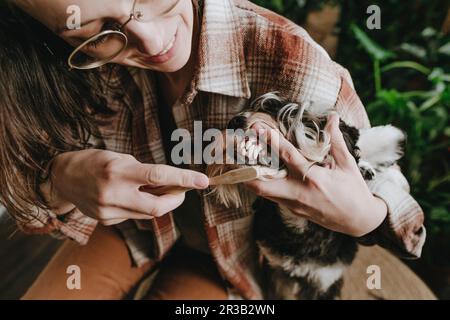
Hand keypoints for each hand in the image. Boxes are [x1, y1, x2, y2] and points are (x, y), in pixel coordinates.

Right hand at [44, 149, 208, 225]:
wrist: (63, 178)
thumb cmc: (95, 162)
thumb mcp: (121, 158)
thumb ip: (146, 172)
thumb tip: (172, 183)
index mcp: (118, 172)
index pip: (158, 176)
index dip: (184, 179)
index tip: (203, 181)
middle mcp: (113, 194)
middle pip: (158, 207)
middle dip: (175, 199)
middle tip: (181, 190)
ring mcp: (109, 211)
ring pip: (148, 214)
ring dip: (159, 202)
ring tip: (154, 189)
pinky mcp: (106, 220)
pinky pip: (134, 216)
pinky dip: (141, 206)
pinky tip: (133, 196)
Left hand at [244, 113, 386, 236]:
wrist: (358, 221)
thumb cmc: (354, 190)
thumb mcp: (348, 164)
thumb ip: (336, 140)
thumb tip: (332, 116)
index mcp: (314, 179)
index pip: (288, 156)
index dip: (271, 140)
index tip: (258, 127)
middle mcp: (299, 193)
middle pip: (262, 184)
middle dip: (245, 169)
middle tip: (237, 150)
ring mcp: (293, 204)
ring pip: (263, 192)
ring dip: (250, 176)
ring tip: (241, 158)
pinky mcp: (292, 210)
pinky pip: (271, 196)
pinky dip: (262, 184)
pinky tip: (257, 172)